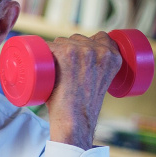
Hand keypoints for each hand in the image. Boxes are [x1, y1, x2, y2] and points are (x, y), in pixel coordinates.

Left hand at [44, 32, 122, 149]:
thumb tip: (86, 66)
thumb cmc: (84, 106)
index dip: (87, 44)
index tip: (78, 56)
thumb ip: (98, 69)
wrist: (75, 119)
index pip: (100, 37)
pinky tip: (42, 63)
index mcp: (114, 57)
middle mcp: (100, 51)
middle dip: (68, 48)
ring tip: (54, 71)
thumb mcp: (101, 83)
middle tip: (63, 69)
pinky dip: (42, 53)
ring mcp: (83, 51)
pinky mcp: (66, 53)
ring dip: (54, 51)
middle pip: (76, 39)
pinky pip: (48, 46)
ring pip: (61, 41)